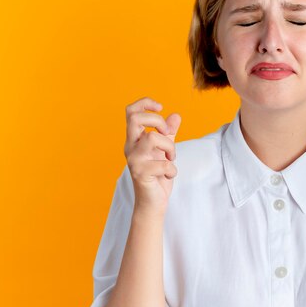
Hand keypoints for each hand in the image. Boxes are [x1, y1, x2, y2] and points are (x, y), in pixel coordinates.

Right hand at [123, 97, 181, 216]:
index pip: (131, 112)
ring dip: (169, 147)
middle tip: (167, 134)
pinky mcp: (141, 174)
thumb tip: (175, 115)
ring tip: (171, 158)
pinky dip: (172, 169)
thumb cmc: (157, 176)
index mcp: (134, 139)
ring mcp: (134, 160)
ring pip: (152, 138)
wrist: (152, 203)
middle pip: (135, 118)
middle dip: (157, 121)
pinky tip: (169, 175)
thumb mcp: (165, 150)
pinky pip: (163, 163)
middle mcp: (130, 147)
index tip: (160, 107)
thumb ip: (169, 133)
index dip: (145, 103)